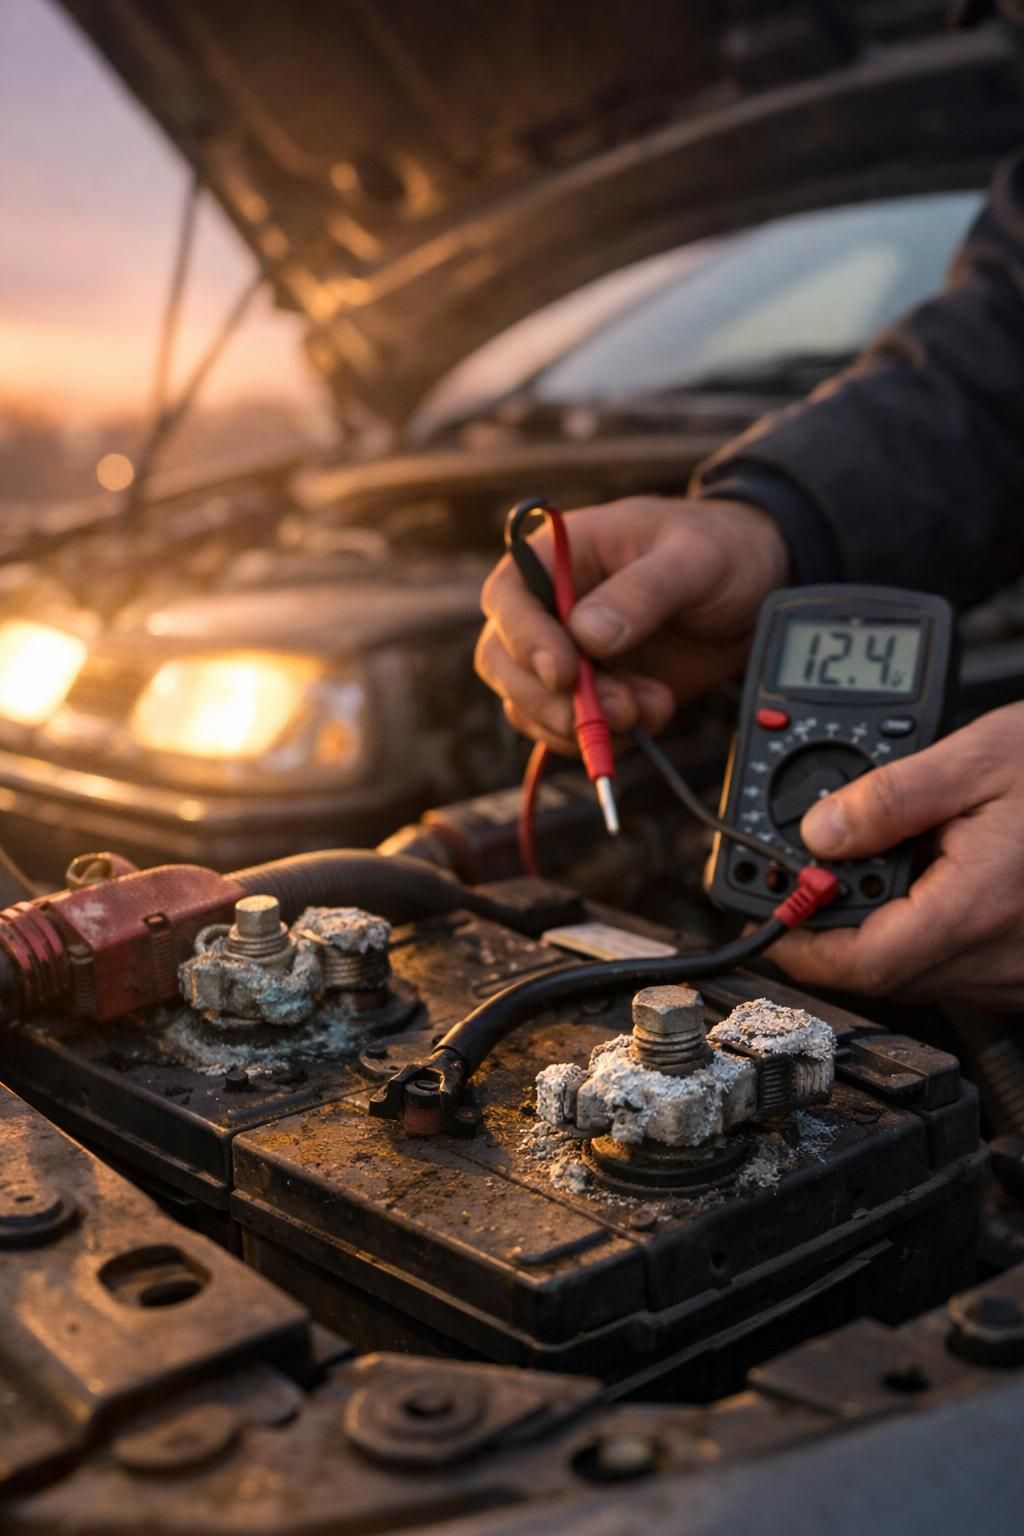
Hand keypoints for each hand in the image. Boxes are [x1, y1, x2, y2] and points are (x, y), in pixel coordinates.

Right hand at [475, 496, 788, 753]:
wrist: (755, 586)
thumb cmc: (719, 548)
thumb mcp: (693, 558)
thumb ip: (642, 591)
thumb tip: (588, 635)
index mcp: (558, 555)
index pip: (508, 598)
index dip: (525, 639)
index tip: (564, 672)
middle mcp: (550, 607)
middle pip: (504, 661)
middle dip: (550, 698)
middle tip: (612, 710)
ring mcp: (567, 654)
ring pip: (531, 705)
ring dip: (582, 723)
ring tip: (649, 707)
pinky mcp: (592, 692)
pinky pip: (567, 728)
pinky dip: (605, 737)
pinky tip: (651, 716)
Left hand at [769, 704, 1023, 1008]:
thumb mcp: (980, 758)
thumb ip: (891, 798)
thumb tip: (818, 833)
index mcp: (975, 910)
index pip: (856, 962)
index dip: (795, 940)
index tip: (766, 907)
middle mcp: (1000, 959)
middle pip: (880, 971)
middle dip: (832, 926)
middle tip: (814, 870)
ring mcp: (1019, 973)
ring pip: (918, 972)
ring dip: (880, 930)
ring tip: (882, 863)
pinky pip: (960, 967)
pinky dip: (928, 932)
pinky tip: (935, 880)